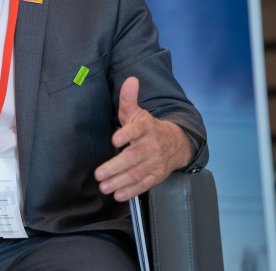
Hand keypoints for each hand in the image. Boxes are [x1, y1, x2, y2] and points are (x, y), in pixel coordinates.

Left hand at [94, 77, 192, 201]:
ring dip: (120, 182)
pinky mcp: (156, 176)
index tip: (115, 140)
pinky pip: (145, 185)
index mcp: (146, 128)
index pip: (136, 130)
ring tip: (104, 187)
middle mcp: (151, 146)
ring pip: (137, 173)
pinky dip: (132, 191)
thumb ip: (129, 98)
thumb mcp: (138, 112)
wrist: (176, 143)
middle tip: (99, 174)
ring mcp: (155, 162)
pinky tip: (118, 195)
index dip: (126, 134)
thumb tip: (130, 79)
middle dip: (115, 166)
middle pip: (133, 157)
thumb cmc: (148, 127)